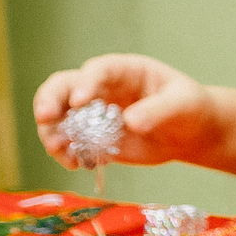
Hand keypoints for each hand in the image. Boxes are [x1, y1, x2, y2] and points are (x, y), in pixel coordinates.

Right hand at [33, 54, 222, 168]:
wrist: (190, 133)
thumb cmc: (189, 107)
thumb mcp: (183, 104)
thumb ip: (159, 110)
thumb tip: (130, 122)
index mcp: (124, 70)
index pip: (97, 70)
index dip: (85, 83)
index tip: (80, 100)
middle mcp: (101, 88)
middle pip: (63, 87)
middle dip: (49, 100)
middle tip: (44, 118)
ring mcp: (93, 113)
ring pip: (58, 116)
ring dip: (51, 132)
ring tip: (60, 150)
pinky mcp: (93, 138)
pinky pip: (70, 143)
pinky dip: (66, 154)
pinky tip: (75, 165)